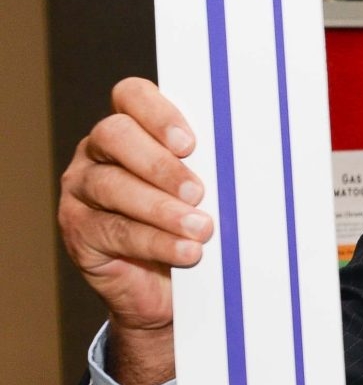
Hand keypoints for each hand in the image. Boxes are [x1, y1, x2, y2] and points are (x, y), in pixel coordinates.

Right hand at [58, 78, 210, 384]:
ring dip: (161, 208)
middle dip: (159, 163)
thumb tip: (260, 158)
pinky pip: (113, 231)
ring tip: (202, 228)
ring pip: (111, 185)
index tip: (190, 143)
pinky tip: (186, 251)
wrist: (169, 288)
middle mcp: (99, 153)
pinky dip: (155, 241)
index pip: (131, 96)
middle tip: (198, 191)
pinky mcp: (80, 231)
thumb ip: (217, 167)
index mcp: (132, 129)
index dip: (157, 112)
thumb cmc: (194, 226)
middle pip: (114, 135)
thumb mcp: (210, 192)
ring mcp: (82, 191)